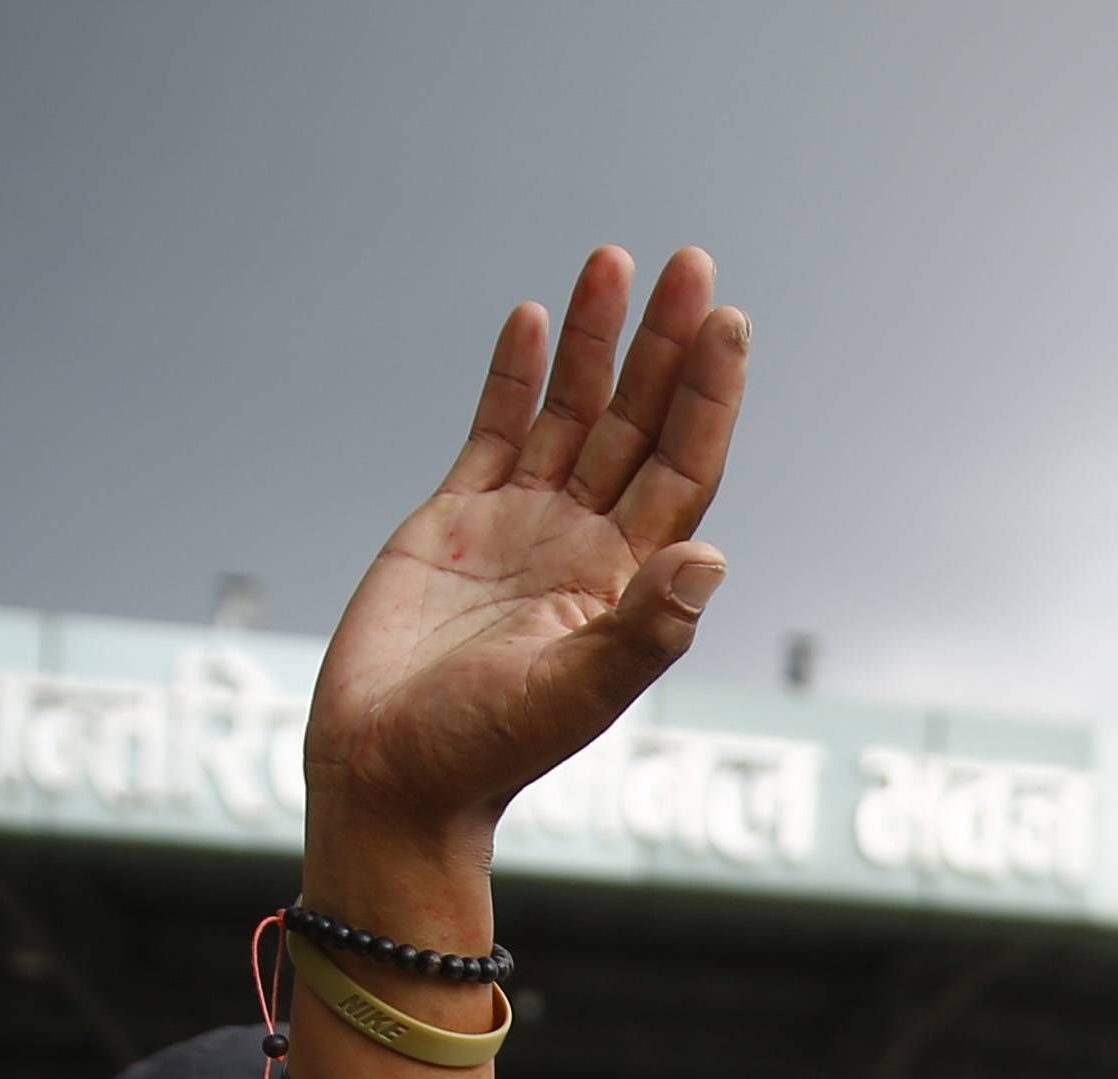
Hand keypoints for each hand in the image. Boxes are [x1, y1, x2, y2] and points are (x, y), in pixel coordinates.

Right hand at [304, 244, 752, 866]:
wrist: (388, 778)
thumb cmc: (482, 755)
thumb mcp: (572, 696)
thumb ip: (643, 631)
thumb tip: (711, 561)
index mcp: (625, 581)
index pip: (683, 467)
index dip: (708, 395)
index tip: (728, 322)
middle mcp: (583, 545)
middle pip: (638, 423)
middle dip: (665, 345)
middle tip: (692, 264)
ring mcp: (521, 529)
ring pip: (572, 414)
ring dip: (596, 342)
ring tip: (615, 262)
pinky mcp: (454, 523)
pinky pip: (495, 431)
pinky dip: (515, 376)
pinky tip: (536, 320)